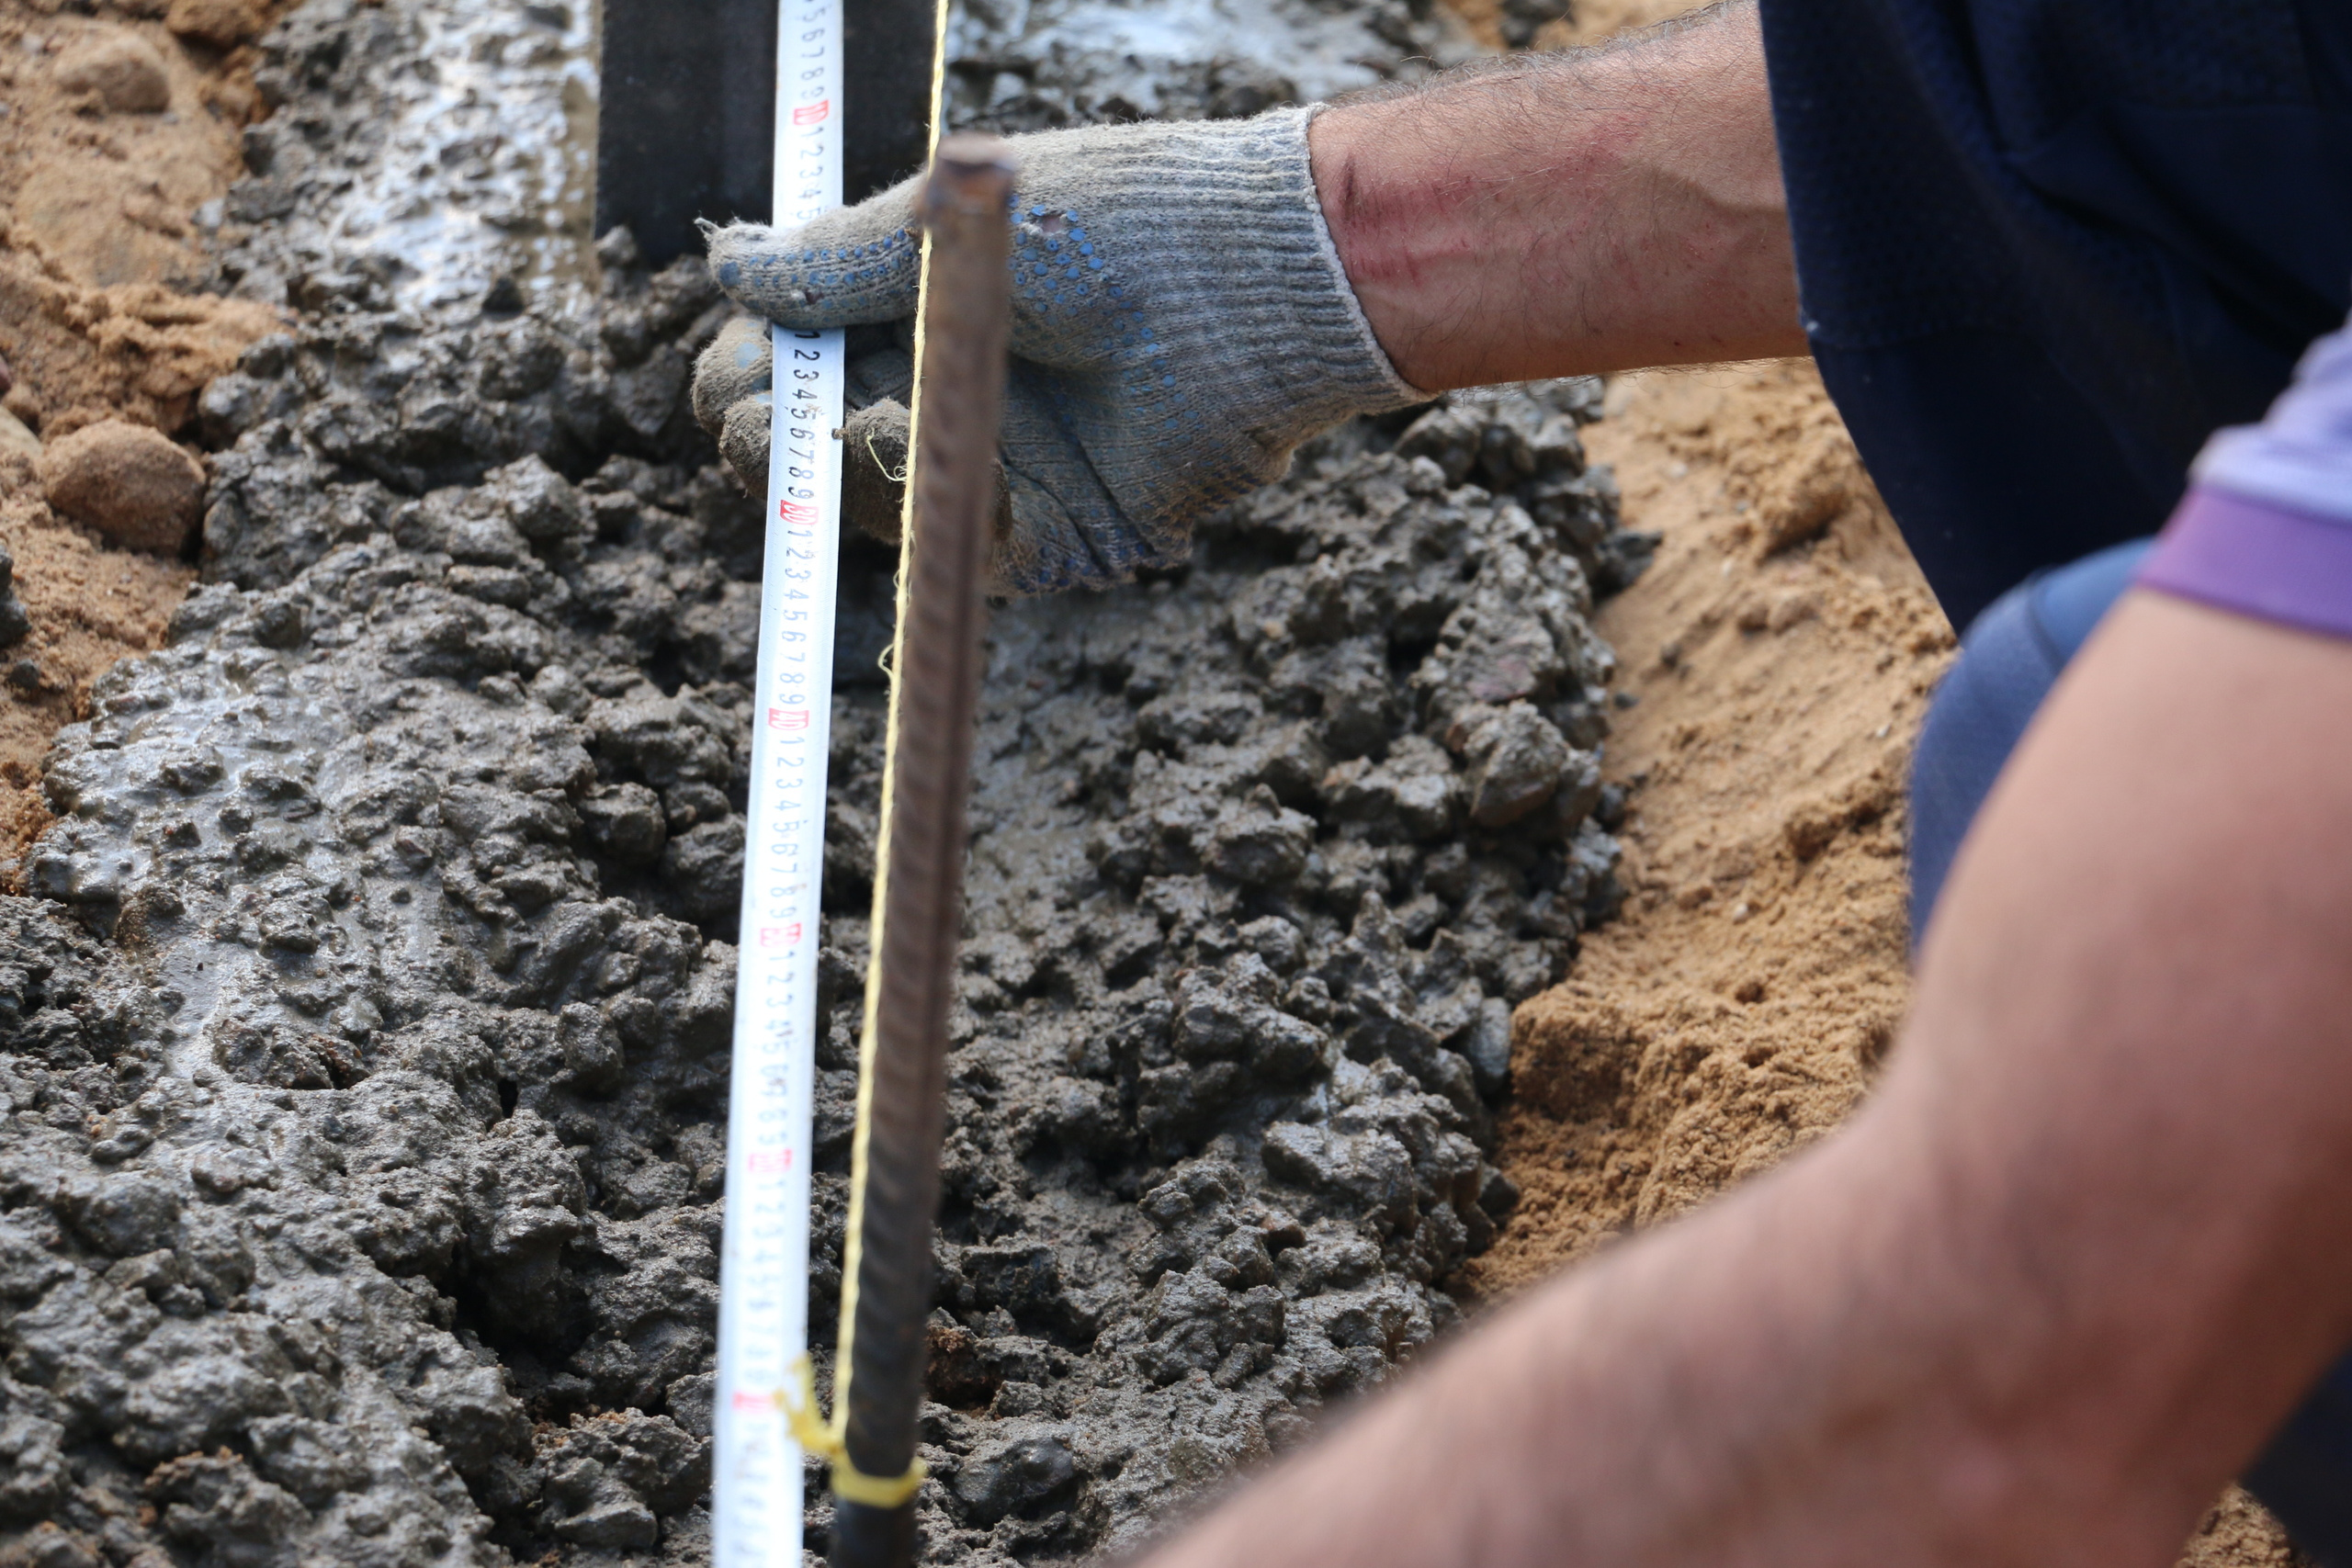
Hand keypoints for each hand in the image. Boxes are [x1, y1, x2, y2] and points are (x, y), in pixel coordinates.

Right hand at [692, 108, 1421, 595]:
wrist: (1253, 289)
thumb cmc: (1122, 226)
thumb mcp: (959, 226)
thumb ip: (842, 259)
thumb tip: (730, 262)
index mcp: (922, 316)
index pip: (799, 365)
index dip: (753, 375)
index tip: (735, 372)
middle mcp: (950, 399)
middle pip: (815, 454)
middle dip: (774, 442)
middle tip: (763, 424)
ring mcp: (997, 472)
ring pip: (873, 508)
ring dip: (850, 469)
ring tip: (872, 415)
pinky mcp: (1048, 537)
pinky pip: (960, 548)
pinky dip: (940, 506)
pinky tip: (943, 450)